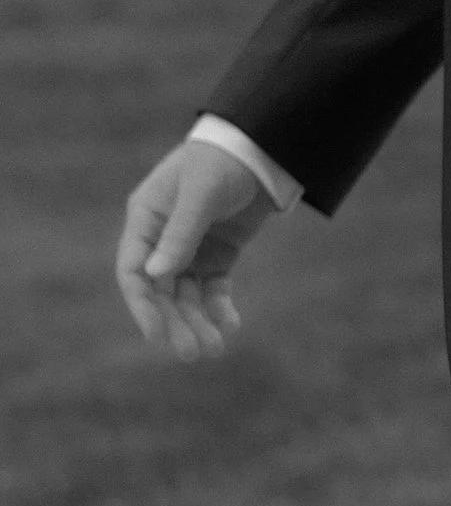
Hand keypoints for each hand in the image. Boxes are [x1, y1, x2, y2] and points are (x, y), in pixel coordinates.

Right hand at [116, 139, 276, 361]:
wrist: (261, 151)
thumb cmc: (222, 163)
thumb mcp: (201, 194)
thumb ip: (180, 234)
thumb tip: (154, 275)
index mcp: (146, 219)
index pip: (134, 271)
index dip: (143, 306)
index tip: (155, 336)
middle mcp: (162, 238)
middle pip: (161, 291)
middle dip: (175, 323)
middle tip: (193, 354)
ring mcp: (190, 248)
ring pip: (187, 295)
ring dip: (197, 322)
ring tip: (214, 349)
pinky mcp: (218, 255)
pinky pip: (214, 288)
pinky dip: (220, 307)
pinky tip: (231, 324)